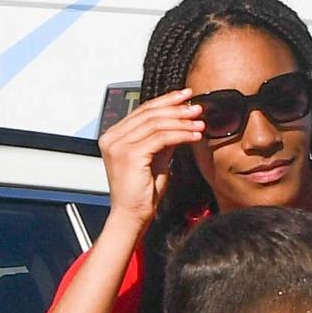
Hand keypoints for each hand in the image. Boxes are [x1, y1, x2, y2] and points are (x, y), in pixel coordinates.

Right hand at [99, 90, 204, 229]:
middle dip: (176, 108)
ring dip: (181, 122)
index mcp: (114, 136)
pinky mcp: (129, 155)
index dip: (166, 101)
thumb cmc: (141, 193)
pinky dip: (180, 135)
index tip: (184, 97)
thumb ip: (162, 139)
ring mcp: (118, 145)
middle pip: (149, 113)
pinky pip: (160, 138)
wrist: (132, 215)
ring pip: (156, 124)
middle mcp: (112, 138)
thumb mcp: (155, 158)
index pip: (142, 111)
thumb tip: (179, 121)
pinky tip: (194, 137)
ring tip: (199, 124)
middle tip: (196, 108)